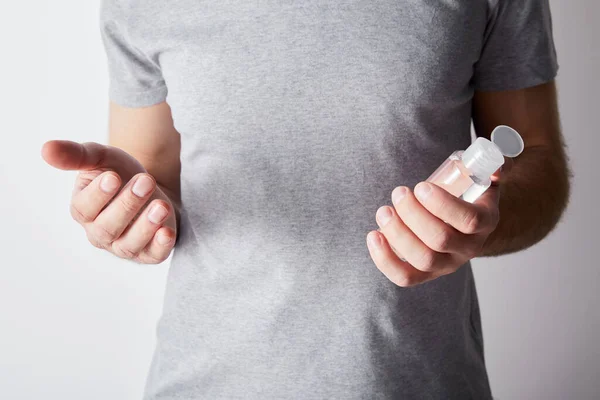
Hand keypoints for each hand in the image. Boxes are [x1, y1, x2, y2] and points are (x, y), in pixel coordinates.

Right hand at [42, 140, 176, 263]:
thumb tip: (46, 148)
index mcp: (84, 210)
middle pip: (108, 227)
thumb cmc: (118, 173)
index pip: (84, 209)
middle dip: (127, 204)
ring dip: (146, 225)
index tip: (114, 176)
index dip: (98, 194)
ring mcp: (124, 245)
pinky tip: (167, 231)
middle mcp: (100, 233)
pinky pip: (153, 255)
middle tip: (145, 181)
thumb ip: (76, 155)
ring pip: (129, 244)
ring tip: (161, 205)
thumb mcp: (100, 158)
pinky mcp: (149, 252)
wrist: (149, 187)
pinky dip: (160, 246)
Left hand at [366, 162, 510, 286]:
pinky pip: (405, 277)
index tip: (419, 186)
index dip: (442, 204)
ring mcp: (447, 264)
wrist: (462, 223)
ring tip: (383, 211)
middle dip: (413, 214)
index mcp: (485, 222)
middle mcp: (468, 248)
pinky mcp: (425, 274)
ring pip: (423, 259)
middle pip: (441, 239)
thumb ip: (489, 166)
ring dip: (397, 233)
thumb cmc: (465, 195)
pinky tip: (374, 235)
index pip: (469, 220)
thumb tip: (496, 165)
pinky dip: (384, 259)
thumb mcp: (481, 178)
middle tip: (398, 193)